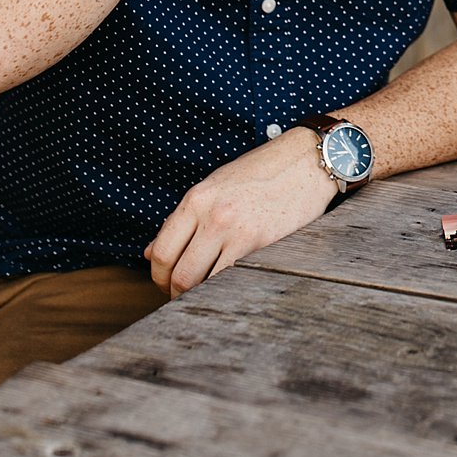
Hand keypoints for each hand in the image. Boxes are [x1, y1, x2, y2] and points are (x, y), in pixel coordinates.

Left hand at [145, 128, 335, 295]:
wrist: (307, 160)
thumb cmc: (263, 172)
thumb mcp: (216, 186)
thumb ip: (184, 219)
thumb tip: (150, 251)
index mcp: (196, 199)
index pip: (160, 251)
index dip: (158, 276)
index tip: (166, 282)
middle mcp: (212, 215)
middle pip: (179, 273)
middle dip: (176, 292)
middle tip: (183, 296)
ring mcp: (237, 230)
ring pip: (201, 282)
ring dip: (199, 295)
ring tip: (205, 295)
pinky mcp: (262, 243)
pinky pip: (231, 279)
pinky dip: (224, 289)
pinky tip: (228, 287)